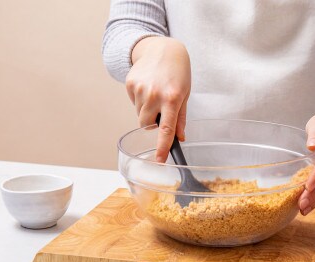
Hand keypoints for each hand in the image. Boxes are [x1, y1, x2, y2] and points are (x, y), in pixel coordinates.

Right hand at [126, 36, 190, 162]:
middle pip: (147, 125)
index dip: (162, 147)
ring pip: (140, 114)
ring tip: (155, 93)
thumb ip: (180, 118)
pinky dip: (140, 100)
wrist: (162, 48)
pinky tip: (148, 87)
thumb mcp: (185, 94)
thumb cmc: (178, 72)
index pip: (166, 130)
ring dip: (147, 110)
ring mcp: (140, 89)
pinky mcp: (130, 83)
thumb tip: (180, 138)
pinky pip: (134, 102)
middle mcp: (154, 95)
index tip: (159, 160)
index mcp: (172, 99)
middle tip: (162, 108)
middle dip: (153, 122)